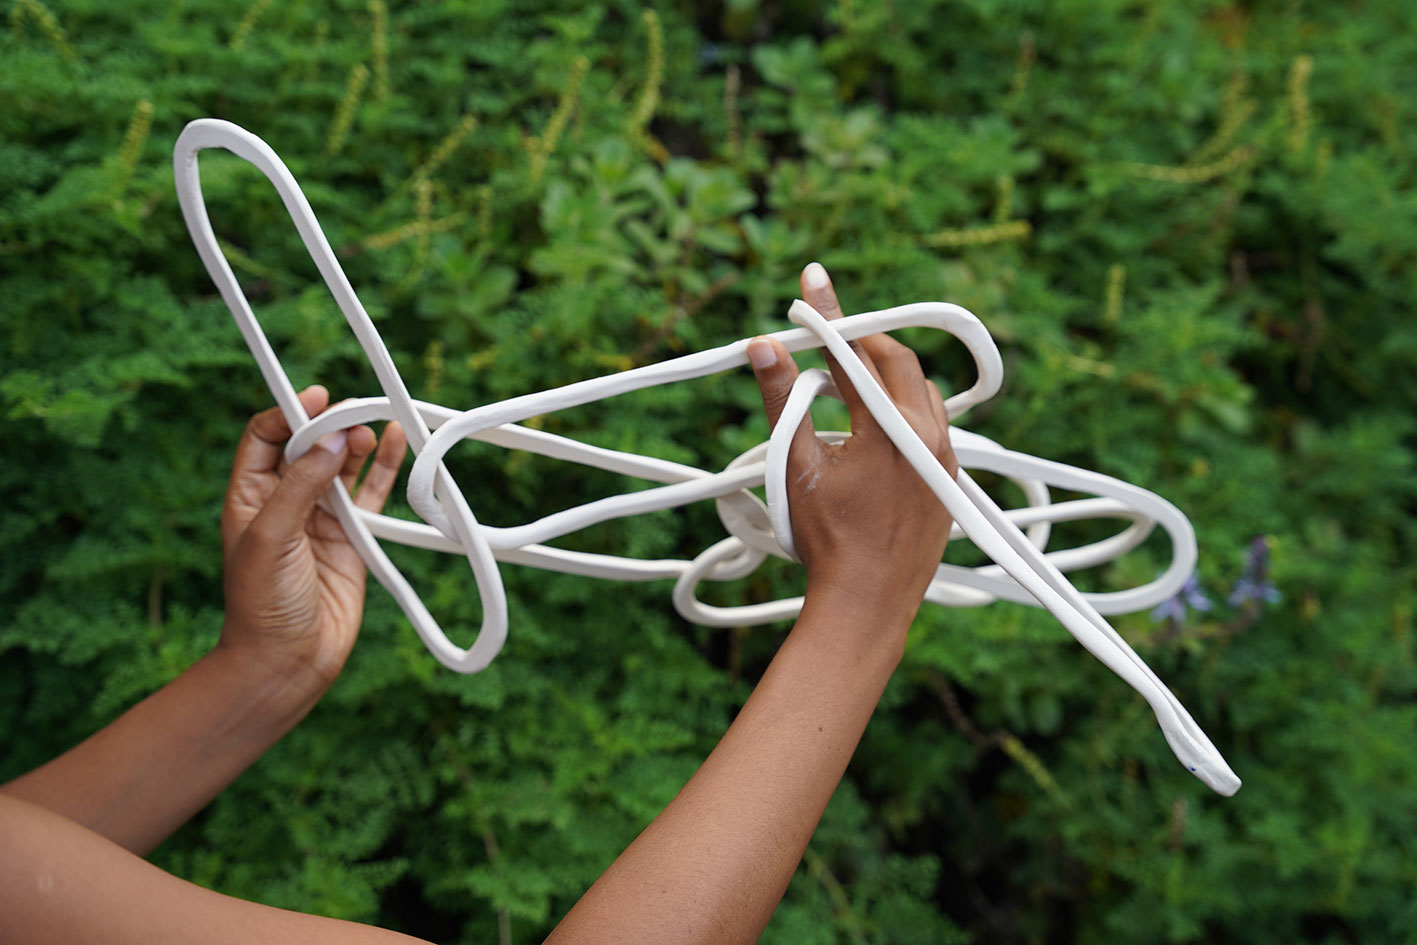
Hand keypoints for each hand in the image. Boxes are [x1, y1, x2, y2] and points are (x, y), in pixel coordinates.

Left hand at [220, 386, 407, 689]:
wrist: (288, 661)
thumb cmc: (262, 604)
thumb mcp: (271, 536)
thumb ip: (301, 485)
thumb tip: (333, 439)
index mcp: (249, 496)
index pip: (265, 437)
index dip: (289, 413)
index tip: (317, 399)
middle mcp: (284, 502)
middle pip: (309, 445)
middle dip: (331, 424)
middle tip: (355, 412)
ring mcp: (321, 519)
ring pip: (343, 466)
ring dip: (358, 443)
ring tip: (375, 428)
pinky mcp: (353, 538)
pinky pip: (373, 495)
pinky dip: (386, 469)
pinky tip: (397, 444)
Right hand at [746, 263, 956, 621]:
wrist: (867, 603)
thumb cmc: (827, 542)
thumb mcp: (794, 468)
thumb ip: (779, 401)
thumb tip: (764, 347)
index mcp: (888, 428)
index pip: (852, 351)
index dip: (828, 311)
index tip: (814, 277)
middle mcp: (927, 435)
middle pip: (895, 362)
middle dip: (861, 343)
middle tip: (828, 338)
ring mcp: (945, 458)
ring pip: (920, 392)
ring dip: (887, 377)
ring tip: (850, 382)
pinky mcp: (950, 480)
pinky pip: (934, 425)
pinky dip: (906, 410)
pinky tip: (880, 424)